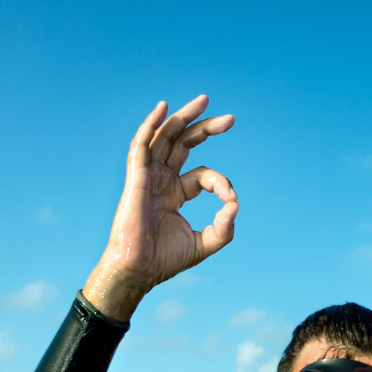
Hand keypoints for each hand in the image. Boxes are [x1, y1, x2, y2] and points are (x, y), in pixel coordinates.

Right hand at [82, 96, 237, 320]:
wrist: (140, 270)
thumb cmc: (166, 260)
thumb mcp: (205, 243)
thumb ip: (224, 228)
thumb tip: (235, 205)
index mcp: (175, 193)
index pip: (204, 175)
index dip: (222, 183)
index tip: (231, 201)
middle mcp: (161, 180)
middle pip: (183, 145)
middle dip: (206, 129)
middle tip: (231, 119)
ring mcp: (147, 177)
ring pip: (164, 138)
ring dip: (183, 118)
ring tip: (204, 100)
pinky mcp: (136, 178)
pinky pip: (141, 146)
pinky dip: (150, 126)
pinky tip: (163, 108)